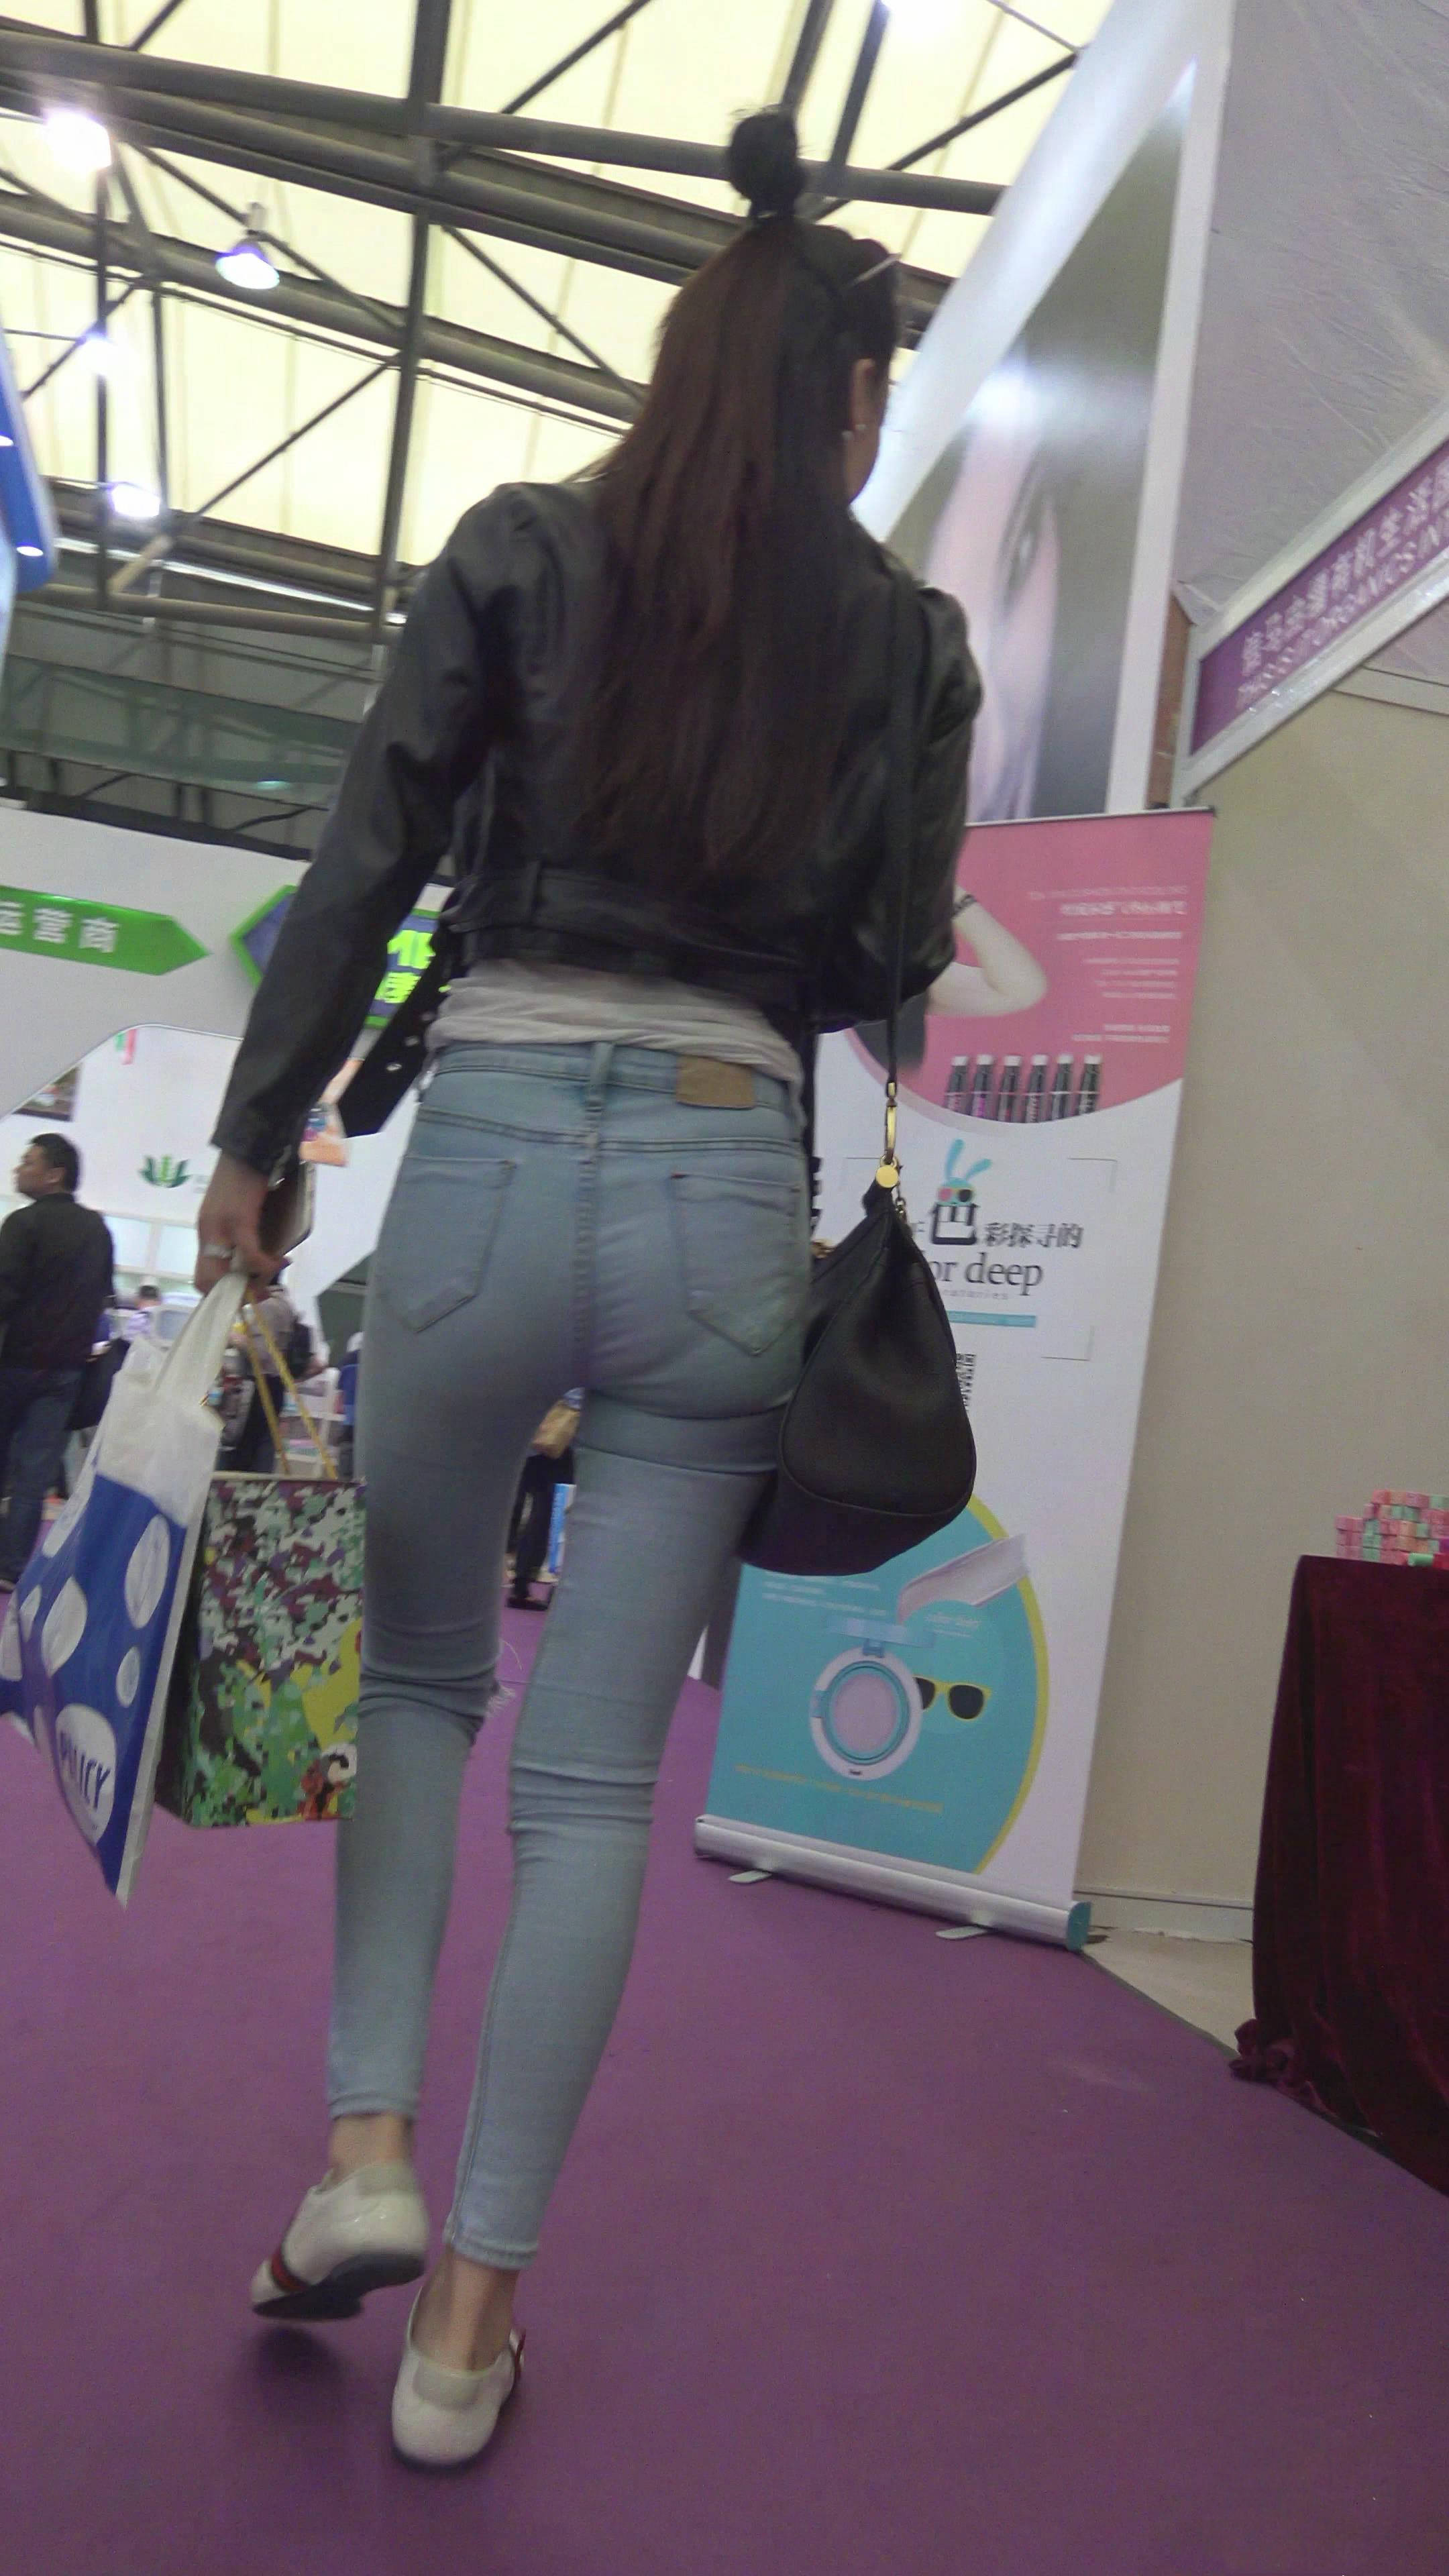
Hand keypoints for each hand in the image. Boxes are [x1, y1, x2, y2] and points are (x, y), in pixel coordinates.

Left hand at [196, 1154, 280, 1294]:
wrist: (248, 1149)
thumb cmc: (243, 1178)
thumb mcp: (231, 1210)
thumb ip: (234, 1234)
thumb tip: (251, 1259)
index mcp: (205, 1232)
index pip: (201, 1275)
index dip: (220, 1292)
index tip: (244, 1294)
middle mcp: (207, 1232)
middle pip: (208, 1280)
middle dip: (235, 1294)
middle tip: (258, 1294)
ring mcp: (220, 1227)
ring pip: (228, 1273)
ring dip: (250, 1283)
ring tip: (269, 1279)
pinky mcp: (239, 1220)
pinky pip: (249, 1254)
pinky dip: (263, 1264)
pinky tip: (277, 1262)